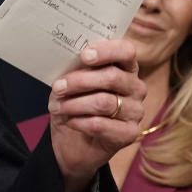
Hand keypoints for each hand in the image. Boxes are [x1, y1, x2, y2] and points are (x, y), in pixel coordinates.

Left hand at [48, 39, 145, 191]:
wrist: (73, 141)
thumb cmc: (75, 103)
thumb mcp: (72, 81)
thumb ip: (76, 68)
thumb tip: (72, 59)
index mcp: (125, 67)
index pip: (126, 51)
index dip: (107, 51)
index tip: (84, 56)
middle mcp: (136, 87)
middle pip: (112, 77)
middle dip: (79, 81)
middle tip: (57, 87)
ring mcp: (136, 111)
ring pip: (104, 102)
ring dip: (74, 103)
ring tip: (56, 106)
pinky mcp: (130, 133)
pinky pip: (102, 124)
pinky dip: (80, 122)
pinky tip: (70, 121)